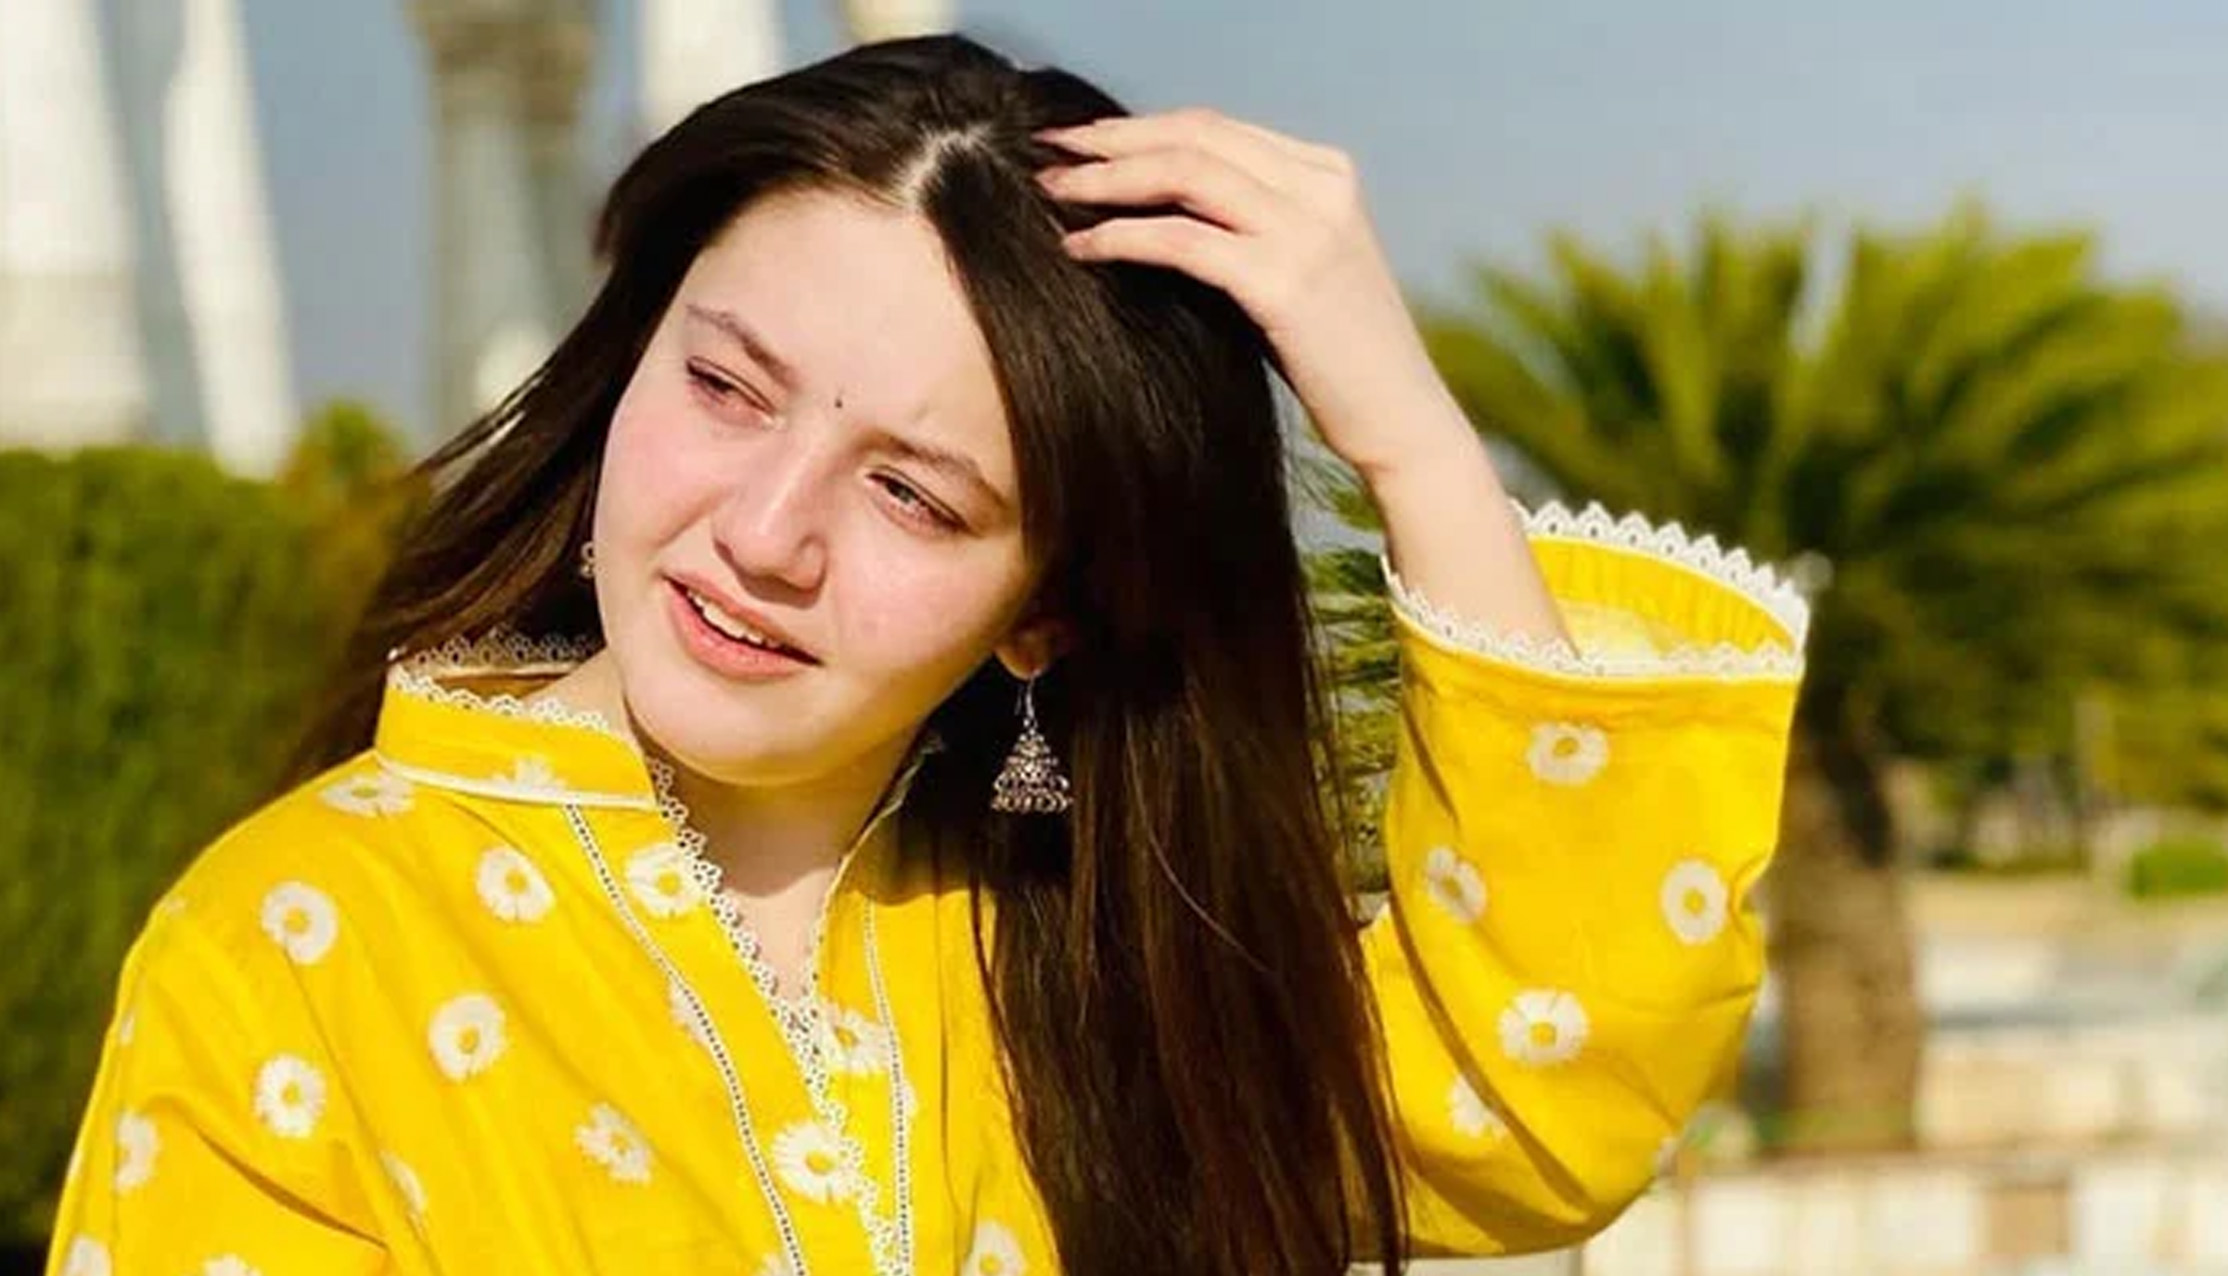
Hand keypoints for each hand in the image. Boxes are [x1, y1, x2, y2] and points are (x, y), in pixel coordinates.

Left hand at [1036, 108, 1469, 480]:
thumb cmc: (1339, 360)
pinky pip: (1181, 241)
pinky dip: (1122, 237)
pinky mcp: (1284, 282)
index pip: (1216, 128)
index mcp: (1327, 173)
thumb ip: (1250, 226)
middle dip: (1112, 142)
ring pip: (1183, 175)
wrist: (1402, 421)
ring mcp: (1307, 231)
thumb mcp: (1299, 269)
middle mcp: (1321, 188)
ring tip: (1053, 195)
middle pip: (1194, 137)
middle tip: (1048, 154)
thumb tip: (1157, 207)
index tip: (1082, 142)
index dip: (1140, 128)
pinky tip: (1082, 249)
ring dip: (1107, 181)